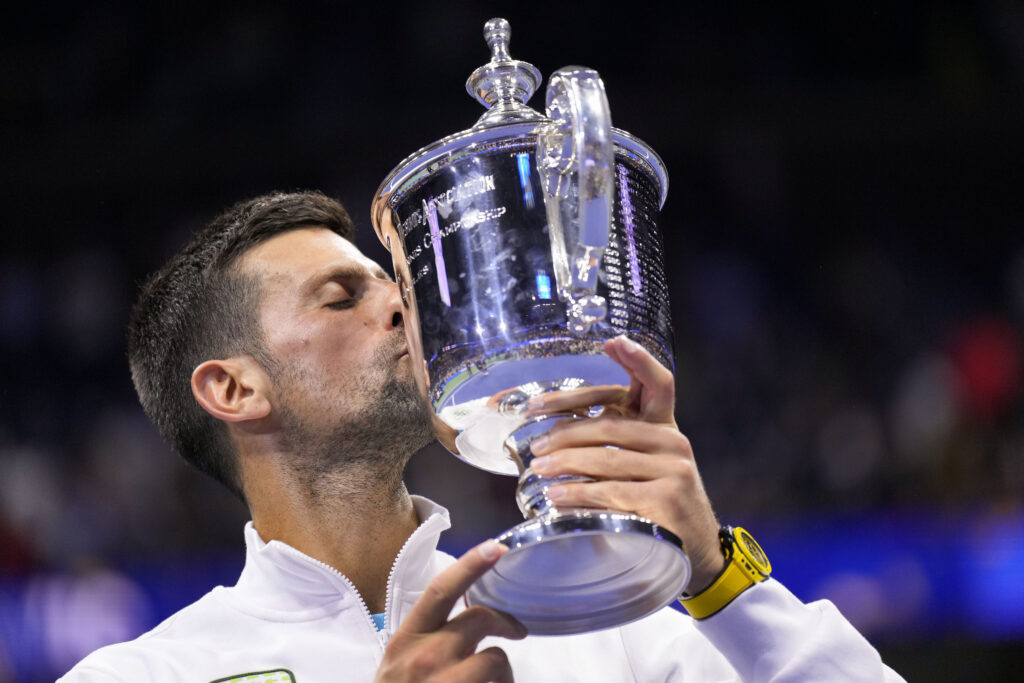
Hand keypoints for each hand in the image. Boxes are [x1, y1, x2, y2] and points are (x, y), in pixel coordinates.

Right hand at [375, 539, 526, 682]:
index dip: (471, 564)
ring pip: (496, 659)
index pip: (441, 591)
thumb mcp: (399, 666)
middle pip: (480, 618)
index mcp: (407, 640)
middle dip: (506, 621)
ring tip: (496, 682)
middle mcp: (424, 658)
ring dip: (504, 672)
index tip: (496, 547)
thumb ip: (429, 640)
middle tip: (518, 631)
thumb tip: (470, 625)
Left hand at [527, 336, 724, 593]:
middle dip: (567, 432)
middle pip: (612, 426)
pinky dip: (578, 494)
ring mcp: (674, 471)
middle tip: (536, 445)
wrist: (697, 555)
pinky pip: (611, 492)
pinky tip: (556, 497)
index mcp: (666, 429)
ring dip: (565, 464)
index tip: (611, 341)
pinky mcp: (667, 500)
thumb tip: (554, 436)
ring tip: (538, 470)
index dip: (637, 359)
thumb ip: (612, 448)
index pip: (658, 383)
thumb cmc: (659, 507)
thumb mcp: (643, 468)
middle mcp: (674, 443)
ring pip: (607, 460)